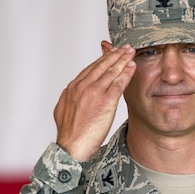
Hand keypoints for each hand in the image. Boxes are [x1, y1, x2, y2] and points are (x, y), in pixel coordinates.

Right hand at [54, 42, 135, 160]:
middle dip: (114, 54)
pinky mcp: (105, 101)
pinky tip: (132, 66)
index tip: (110, 53)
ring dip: (122, 60)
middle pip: (101, 66)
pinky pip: (118, 83)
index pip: (90, 68)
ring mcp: (94, 93)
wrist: (71, 146)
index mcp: (72, 88)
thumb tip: (69, 94)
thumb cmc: (69, 133)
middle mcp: (83, 86)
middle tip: (124, 47)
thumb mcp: (62, 110)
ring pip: (111, 71)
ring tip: (131, 52)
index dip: (102, 59)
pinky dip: (126, 73)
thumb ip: (69, 99)